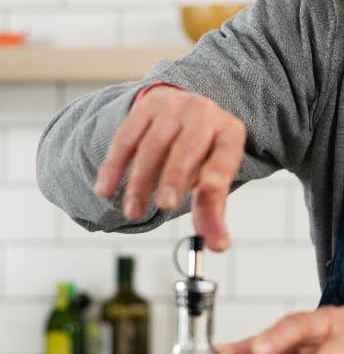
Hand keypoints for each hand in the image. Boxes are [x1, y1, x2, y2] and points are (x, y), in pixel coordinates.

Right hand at [93, 85, 245, 250]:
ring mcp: (172, 108)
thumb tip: (217, 245)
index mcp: (228, 133)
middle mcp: (203, 115)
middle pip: (188, 148)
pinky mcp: (144, 109)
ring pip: (152, 146)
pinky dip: (114, 166)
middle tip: (165, 206)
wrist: (186, 109)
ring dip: (140, 181)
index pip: (226, 153)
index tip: (212, 188)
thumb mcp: (214, 177)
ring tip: (133, 212)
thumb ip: (212, 211)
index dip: (219, 170)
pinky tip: (105, 190)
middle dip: (174, 177)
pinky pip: (125, 139)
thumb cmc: (203, 153)